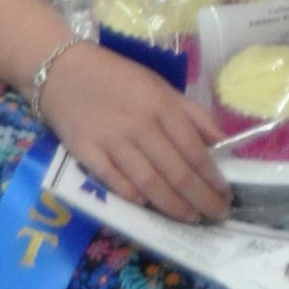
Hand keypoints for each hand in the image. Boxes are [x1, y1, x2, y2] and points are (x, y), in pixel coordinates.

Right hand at [35, 42, 228, 220]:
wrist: (63, 70)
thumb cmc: (119, 78)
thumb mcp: (161, 86)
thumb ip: (193, 114)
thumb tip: (222, 142)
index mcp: (161, 105)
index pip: (193, 148)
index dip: (211, 176)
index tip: (225, 194)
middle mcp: (139, 124)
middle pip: (175, 171)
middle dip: (199, 198)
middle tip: (216, 215)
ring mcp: (111, 140)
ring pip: (148, 181)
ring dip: (172, 205)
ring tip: (190, 218)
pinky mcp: (84, 152)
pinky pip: (113, 181)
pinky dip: (132, 196)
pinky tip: (148, 206)